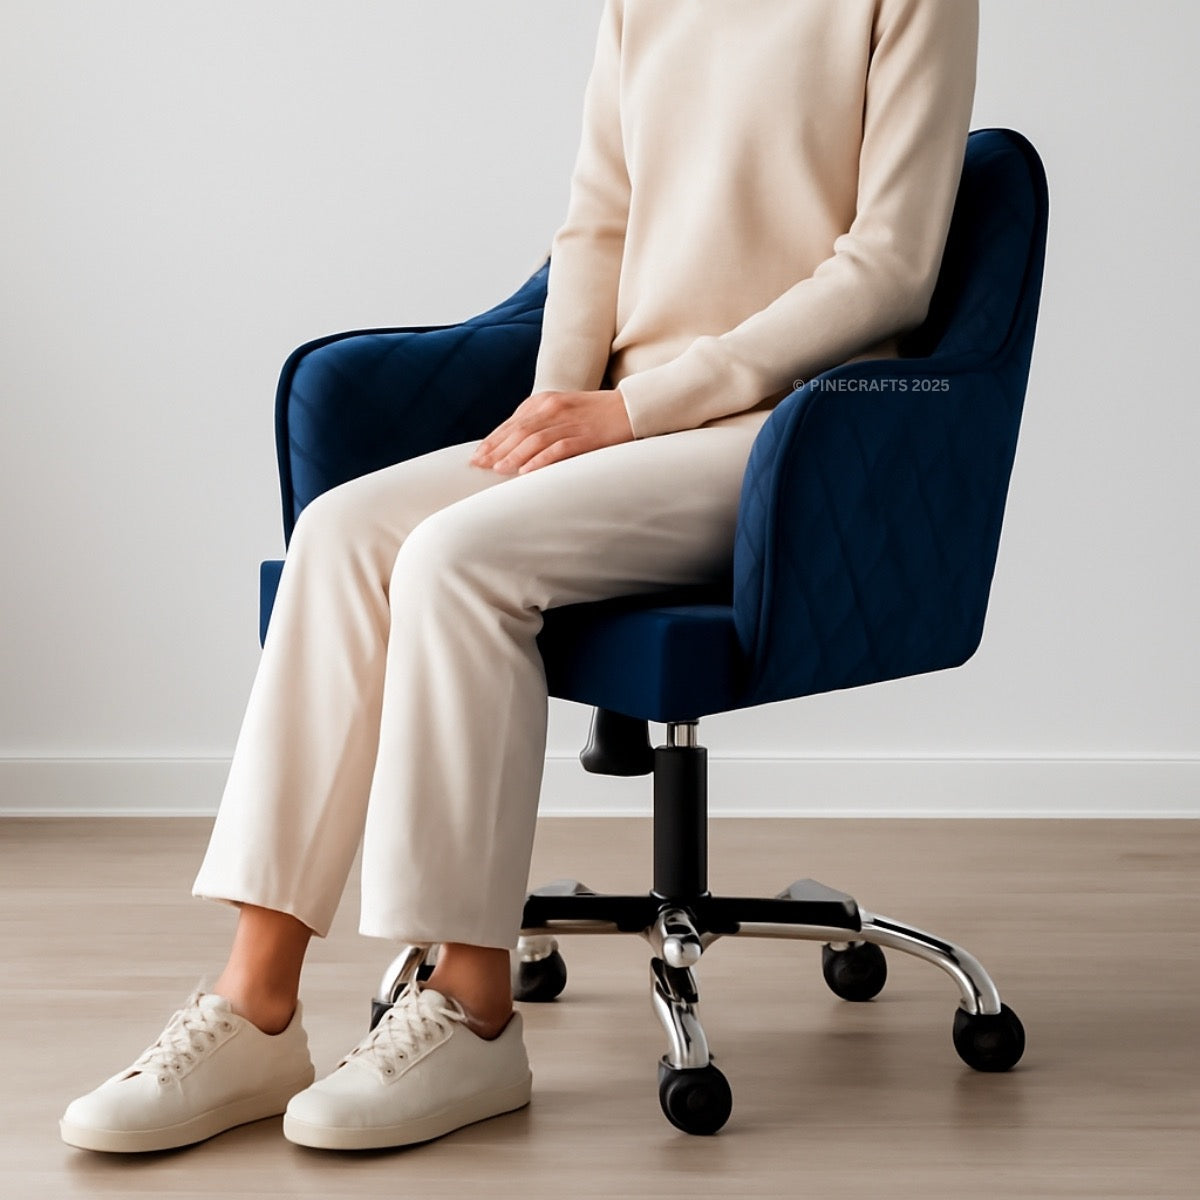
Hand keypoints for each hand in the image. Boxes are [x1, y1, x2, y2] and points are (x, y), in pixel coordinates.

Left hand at [469, 387, 633, 473]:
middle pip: (518, 430)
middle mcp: (553, 408)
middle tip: (478, 465)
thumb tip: (513, 446)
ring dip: (513, 455)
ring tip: (497, 469)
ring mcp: (570, 422)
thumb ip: (539, 423)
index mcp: (545, 401)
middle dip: (496, 448)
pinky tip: (527, 471)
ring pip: (534, 439)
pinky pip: (558, 449)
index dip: (492, 439)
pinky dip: (540, 460)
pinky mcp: (585, 436)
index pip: (512, 422)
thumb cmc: (595, 414)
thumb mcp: (562, 411)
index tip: (476, 456)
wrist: (631, 408)